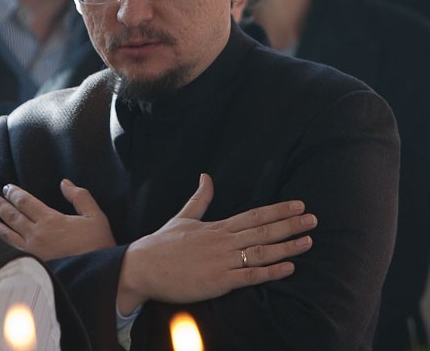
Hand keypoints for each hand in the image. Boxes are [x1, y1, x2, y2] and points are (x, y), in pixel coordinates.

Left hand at [0, 179, 115, 258]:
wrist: (98, 276)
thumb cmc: (98, 245)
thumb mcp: (94, 216)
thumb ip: (79, 196)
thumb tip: (64, 183)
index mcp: (50, 220)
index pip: (25, 202)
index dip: (14, 193)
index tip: (7, 188)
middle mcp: (37, 235)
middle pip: (12, 216)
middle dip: (0, 204)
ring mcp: (32, 252)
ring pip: (7, 234)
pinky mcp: (32, 265)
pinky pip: (10, 250)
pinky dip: (0, 242)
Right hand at [117, 174, 316, 313]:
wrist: (143, 267)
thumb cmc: (162, 244)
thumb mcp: (183, 217)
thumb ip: (200, 199)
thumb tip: (206, 176)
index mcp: (216, 227)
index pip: (253, 216)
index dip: (277, 210)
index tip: (298, 205)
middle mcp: (222, 241)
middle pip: (262, 231)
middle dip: (289, 225)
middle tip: (313, 219)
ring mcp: (222, 261)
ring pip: (261, 252)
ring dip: (287, 246)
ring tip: (308, 241)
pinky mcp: (218, 281)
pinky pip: (250, 276)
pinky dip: (271, 272)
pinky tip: (289, 268)